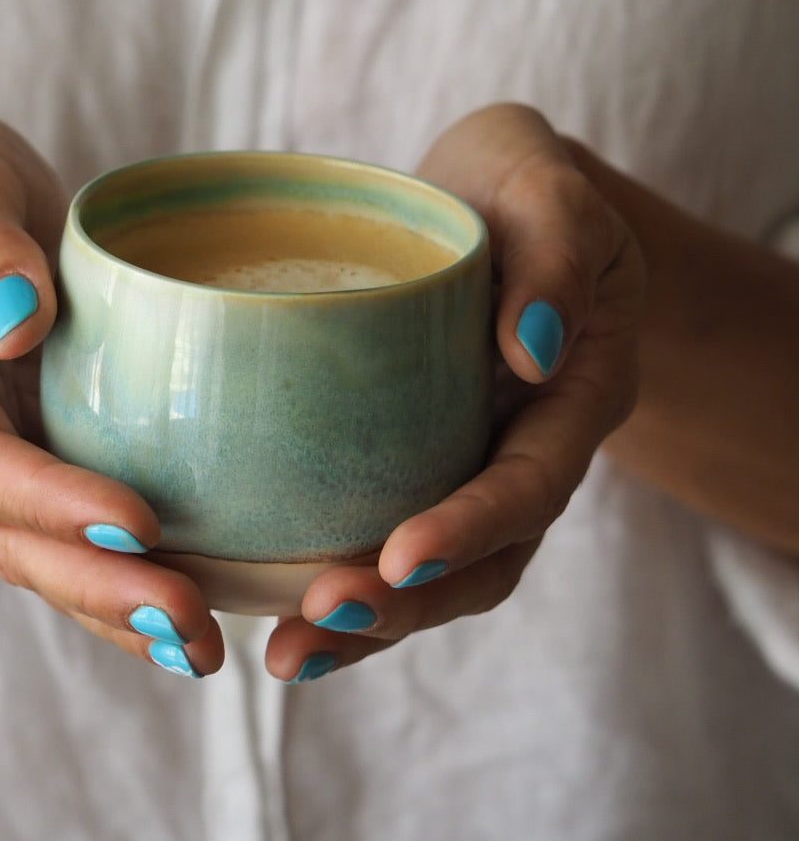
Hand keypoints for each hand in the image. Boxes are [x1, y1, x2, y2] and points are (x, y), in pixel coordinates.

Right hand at [0, 112, 222, 676]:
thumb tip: (14, 321)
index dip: (45, 498)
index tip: (135, 519)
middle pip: (5, 535)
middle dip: (94, 586)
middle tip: (187, 622)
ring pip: (39, 557)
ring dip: (115, 610)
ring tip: (202, 647)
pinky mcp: (39, 459)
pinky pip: (73, 536)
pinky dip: (126, 580)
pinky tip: (199, 610)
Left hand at [265, 104, 643, 682]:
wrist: (487, 199)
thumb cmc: (517, 184)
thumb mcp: (547, 184)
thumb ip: (556, 249)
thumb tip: (531, 348)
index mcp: (575, 395)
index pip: (532, 481)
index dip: (473, 528)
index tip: (402, 559)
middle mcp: (526, 450)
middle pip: (485, 561)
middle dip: (405, 605)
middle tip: (316, 619)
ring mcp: (468, 468)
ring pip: (433, 578)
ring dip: (364, 623)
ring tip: (284, 656)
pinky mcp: (409, 468)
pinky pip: (381, 540)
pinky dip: (332, 583)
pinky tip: (264, 610)